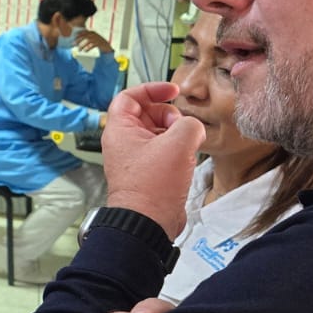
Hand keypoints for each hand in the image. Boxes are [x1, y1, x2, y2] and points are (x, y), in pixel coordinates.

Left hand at [73, 29, 113, 55]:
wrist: (107, 47)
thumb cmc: (98, 44)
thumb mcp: (92, 40)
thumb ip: (87, 40)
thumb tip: (77, 44)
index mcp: (92, 33)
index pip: (83, 32)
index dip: (78, 35)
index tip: (73, 39)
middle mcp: (94, 34)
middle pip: (84, 36)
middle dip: (78, 40)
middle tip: (73, 45)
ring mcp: (97, 38)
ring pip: (87, 41)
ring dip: (82, 45)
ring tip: (79, 50)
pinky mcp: (100, 43)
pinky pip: (92, 45)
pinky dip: (88, 48)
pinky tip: (85, 51)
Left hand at [101, 82, 204, 237]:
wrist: (148, 222)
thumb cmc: (152, 186)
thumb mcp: (177, 144)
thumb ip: (189, 124)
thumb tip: (194, 128)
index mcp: (119, 130)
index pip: (129, 97)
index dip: (151, 89)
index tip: (172, 90)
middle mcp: (123, 143)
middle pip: (146, 114)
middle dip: (167, 114)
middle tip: (181, 124)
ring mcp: (135, 158)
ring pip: (156, 133)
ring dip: (175, 133)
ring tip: (187, 143)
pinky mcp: (147, 172)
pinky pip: (162, 151)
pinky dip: (176, 149)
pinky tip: (188, 157)